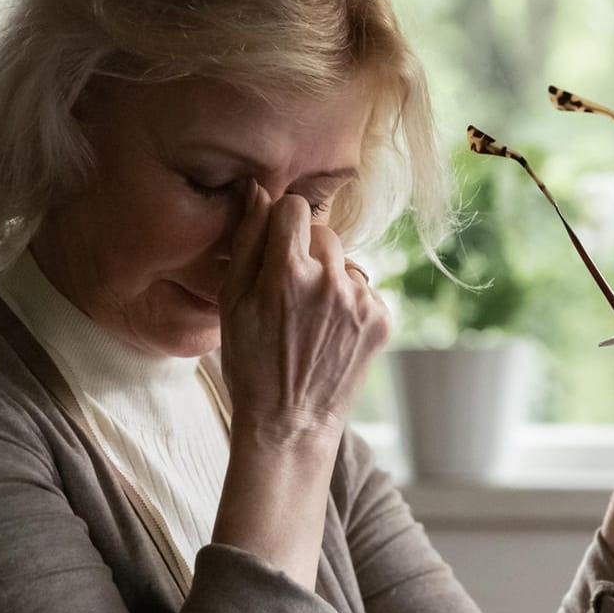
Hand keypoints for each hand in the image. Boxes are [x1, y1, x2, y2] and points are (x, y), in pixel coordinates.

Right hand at [216, 180, 389, 448]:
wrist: (290, 422)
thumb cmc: (250, 362)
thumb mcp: (231, 301)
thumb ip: (248, 240)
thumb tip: (257, 189)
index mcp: (287, 273)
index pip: (294, 208)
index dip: (282, 224)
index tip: (275, 246)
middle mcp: (331, 282)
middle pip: (324, 233)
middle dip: (306, 252)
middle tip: (288, 293)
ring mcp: (362, 302)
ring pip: (346, 263)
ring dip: (330, 279)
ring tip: (309, 320)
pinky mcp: (382, 320)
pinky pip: (364, 290)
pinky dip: (350, 304)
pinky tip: (330, 334)